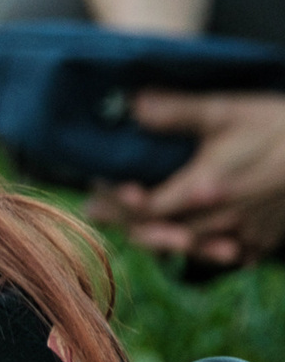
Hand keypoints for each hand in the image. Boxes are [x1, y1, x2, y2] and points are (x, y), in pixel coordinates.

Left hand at [84, 89, 284, 268]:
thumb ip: (176, 111)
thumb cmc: (279, 126)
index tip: (94, 197)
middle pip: (162, 234)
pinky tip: (196, 244)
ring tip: (139, 229)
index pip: (144, 210)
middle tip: (102, 213)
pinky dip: (209, 253)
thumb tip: (132, 104)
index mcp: (204, 189)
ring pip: (193, 249)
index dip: (116, 206)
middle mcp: (221, 218)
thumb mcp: (226, 110)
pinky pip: (231, 257)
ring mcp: (246, 232)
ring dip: (163, 240)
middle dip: (129, 224)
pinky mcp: (266, 238)